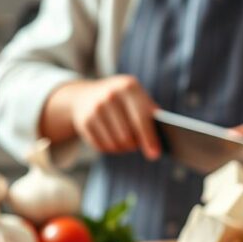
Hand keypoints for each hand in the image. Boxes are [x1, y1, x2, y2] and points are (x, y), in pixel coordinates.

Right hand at [43, 76, 160, 159]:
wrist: (85, 95)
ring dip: (123, 148)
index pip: (141, 118)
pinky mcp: (84, 122)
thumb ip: (149, 112)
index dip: (149, 138)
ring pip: (115, 143)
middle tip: (136, 145)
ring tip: (126, 143)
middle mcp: (110, 95)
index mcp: (128, 87)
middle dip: (134, 145)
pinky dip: (110, 148)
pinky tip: (112, 140)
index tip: (154, 155)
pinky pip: (102, 146)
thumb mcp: (136, 97)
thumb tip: (158, 142)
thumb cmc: (122, 99)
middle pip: (127, 135)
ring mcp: (95, 108)